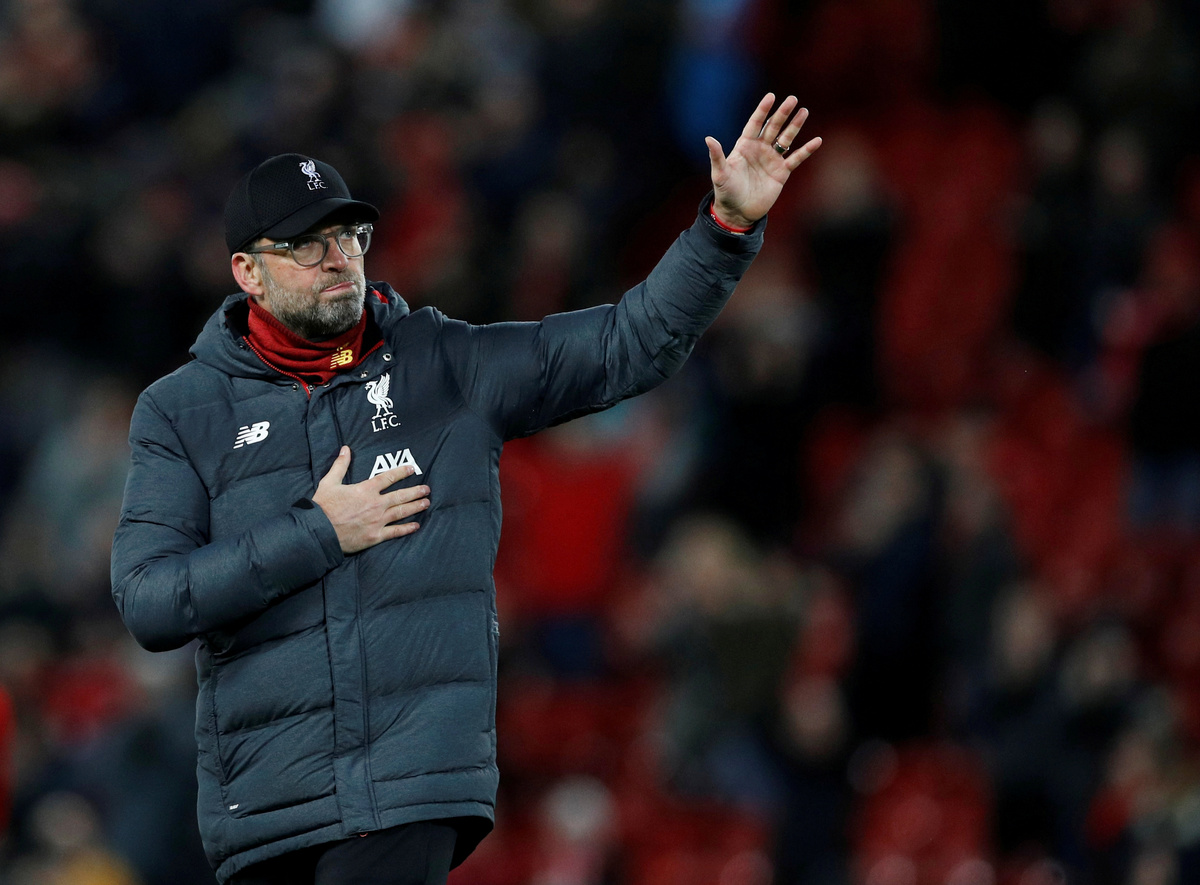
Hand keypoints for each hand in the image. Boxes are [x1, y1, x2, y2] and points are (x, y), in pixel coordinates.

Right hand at [312, 446, 429, 553]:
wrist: (318, 531)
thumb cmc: (322, 506)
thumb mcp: (329, 482)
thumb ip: (340, 465)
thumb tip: (345, 449)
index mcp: (365, 490)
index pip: (388, 478)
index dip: (401, 472)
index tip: (412, 469)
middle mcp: (375, 504)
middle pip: (400, 496)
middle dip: (415, 492)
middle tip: (427, 489)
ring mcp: (377, 521)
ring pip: (401, 512)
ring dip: (415, 507)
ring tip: (426, 503)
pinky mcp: (375, 536)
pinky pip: (395, 532)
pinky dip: (407, 529)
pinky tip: (416, 525)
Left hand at [706, 93, 821, 229]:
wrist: (738, 212)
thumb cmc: (726, 192)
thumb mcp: (720, 173)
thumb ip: (716, 156)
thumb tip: (708, 138)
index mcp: (744, 146)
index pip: (755, 123)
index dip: (762, 110)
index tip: (771, 97)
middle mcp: (760, 149)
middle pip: (773, 127)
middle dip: (782, 113)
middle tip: (792, 99)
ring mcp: (772, 160)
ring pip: (786, 139)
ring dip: (795, 126)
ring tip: (804, 111)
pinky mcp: (781, 172)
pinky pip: (796, 159)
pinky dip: (806, 150)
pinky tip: (817, 141)